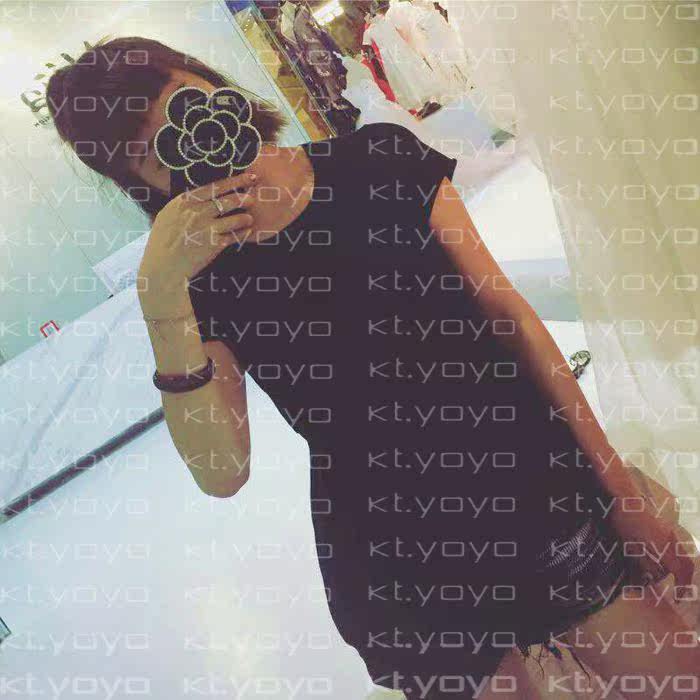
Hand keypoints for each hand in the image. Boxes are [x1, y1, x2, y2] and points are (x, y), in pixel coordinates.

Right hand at [137, 171, 258, 310]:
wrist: (162, 268)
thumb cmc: (162, 243)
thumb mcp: (167, 216)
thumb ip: (184, 205)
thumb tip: (199, 196)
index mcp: (184, 202)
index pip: (214, 186)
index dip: (235, 181)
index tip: (249, 177)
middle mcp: (196, 212)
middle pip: (228, 200)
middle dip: (244, 198)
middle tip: (252, 199)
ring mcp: (206, 228)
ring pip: (235, 218)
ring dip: (245, 218)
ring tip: (249, 219)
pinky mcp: (214, 244)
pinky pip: (235, 236)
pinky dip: (242, 233)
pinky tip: (247, 232)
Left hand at [607, 480, 693, 601]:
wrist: (625, 497)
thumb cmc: (625, 520)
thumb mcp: (630, 544)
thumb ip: (644, 562)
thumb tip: (653, 576)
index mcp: (664, 545)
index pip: (680, 570)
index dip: (681, 586)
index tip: (678, 598)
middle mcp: (670, 539)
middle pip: (686, 562)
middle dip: (685, 579)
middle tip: (678, 591)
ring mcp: (668, 531)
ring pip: (681, 553)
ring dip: (679, 567)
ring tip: (670, 577)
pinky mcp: (662, 526)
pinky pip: (674, 545)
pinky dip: (673, 556)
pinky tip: (662, 559)